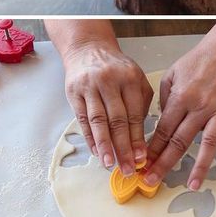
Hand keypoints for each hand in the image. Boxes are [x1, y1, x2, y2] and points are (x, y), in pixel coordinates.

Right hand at [64, 42, 152, 174]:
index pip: (134, 114)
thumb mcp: (136, 78)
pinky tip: (96, 151)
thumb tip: (141, 136)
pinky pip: (83, 119)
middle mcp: (109, 82)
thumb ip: (141, 102)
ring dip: (104, 145)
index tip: (142, 158)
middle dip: (123, 147)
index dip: (138, 138)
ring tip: (109, 164)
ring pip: (98, 121)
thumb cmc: (116, 68)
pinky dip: (89, 137)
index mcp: (129, 79)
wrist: (88, 48)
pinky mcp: (74, 92)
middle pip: (117, 120)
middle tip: (128, 168)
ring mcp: (89, 87)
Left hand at [144, 26, 215, 189]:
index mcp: (181, 98)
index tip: (144, 165)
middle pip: (180, 141)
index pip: (163, 130)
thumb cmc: (200, 60)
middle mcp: (200, 107)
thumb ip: (164, 98)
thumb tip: (161, 122)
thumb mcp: (173, 73)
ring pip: (209, 143)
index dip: (152, 150)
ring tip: (192, 185)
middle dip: (165, 163)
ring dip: (200, 166)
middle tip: (154, 180)